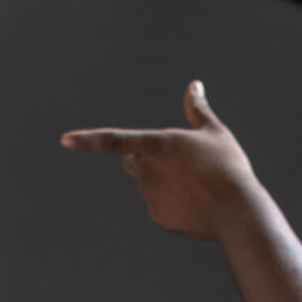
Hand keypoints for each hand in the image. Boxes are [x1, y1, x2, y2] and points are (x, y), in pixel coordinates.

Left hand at [61, 81, 258, 240]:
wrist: (237, 211)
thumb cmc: (228, 166)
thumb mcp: (215, 133)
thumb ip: (198, 109)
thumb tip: (194, 85)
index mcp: (156, 144)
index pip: (114, 140)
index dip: (87, 139)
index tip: (65, 139)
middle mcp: (146, 170)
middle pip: (131, 162)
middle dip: (143, 160)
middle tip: (175, 163)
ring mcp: (149, 195)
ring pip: (148, 185)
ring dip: (163, 183)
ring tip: (196, 186)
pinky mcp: (158, 216)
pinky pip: (159, 206)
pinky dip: (173, 204)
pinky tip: (196, 205)